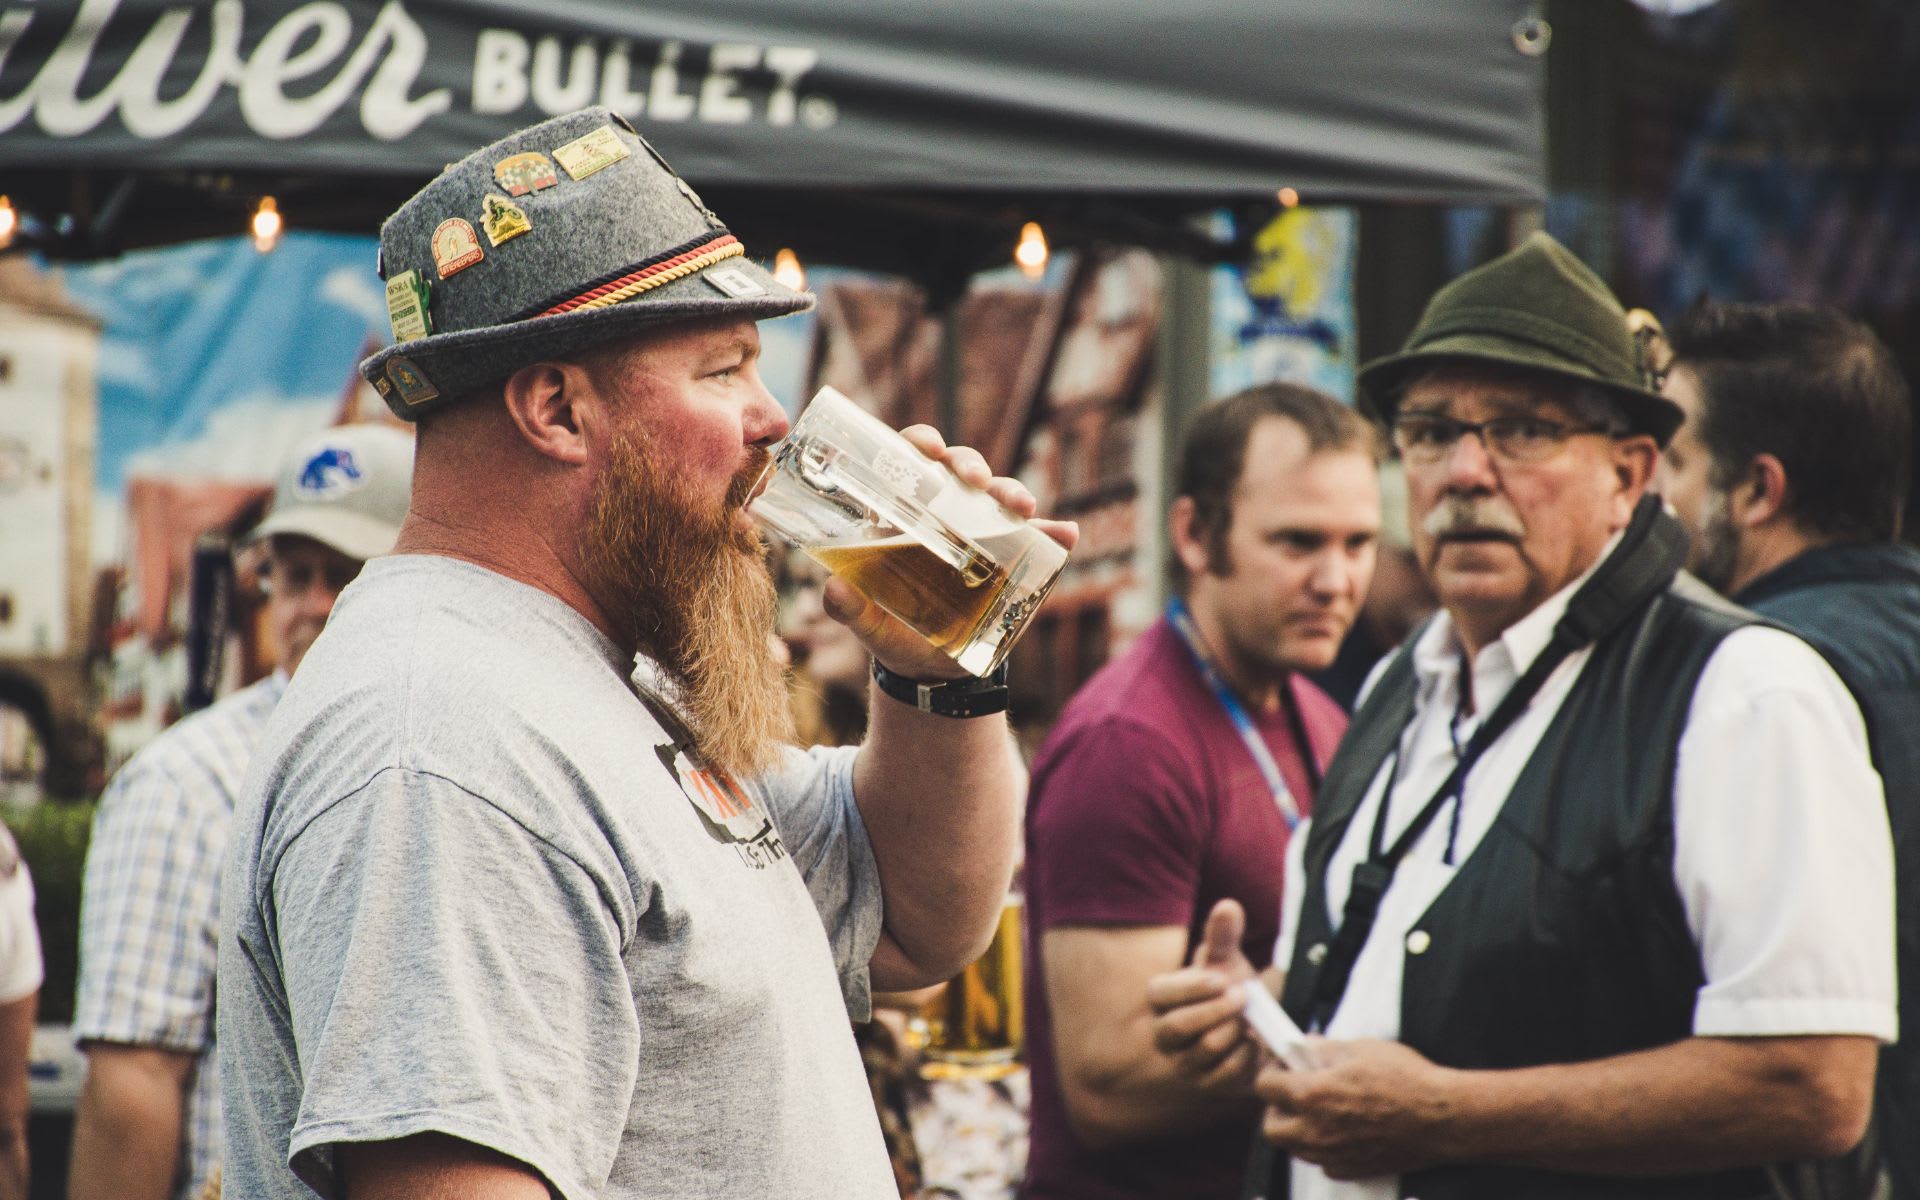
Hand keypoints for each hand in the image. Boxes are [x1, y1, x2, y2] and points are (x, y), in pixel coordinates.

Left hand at [823, 425, 1078, 680]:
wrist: (933, 672)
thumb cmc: (895, 634)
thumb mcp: (870, 626)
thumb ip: (850, 611)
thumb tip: (834, 590)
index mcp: (905, 515)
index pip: (913, 463)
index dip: (921, 444)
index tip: (927, 449)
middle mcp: (947, 515)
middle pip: (961, 472)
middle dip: (970, 465)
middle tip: (974, 481)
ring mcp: (985, 536)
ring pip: (1000, 498)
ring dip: (1013, 494)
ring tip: (1022, 507)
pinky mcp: (1016, 561)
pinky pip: (1040, 540)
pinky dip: (1056, 533)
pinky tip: (1066, 533)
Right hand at [1145, 900, 1260, 1093]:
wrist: (1250, 1025)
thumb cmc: (1228, 987)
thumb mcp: (1226, 959)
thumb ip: (1224, 935)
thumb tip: (1228, 906)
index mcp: (1161, 999)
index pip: (1161, 994)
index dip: (1191, 988)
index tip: (1222, 978)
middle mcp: (1164, 1034)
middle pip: (1178, 1027)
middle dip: (1214, 1010)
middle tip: (1242, 995)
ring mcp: (1184, 1063)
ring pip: (1204, 1050)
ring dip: (1233, 1031)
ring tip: (1249, 1019)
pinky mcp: (1208, 1085)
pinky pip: (1225, 1074)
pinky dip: (1245, 1055)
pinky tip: (1254, 1041)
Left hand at [1257, 1038, 1455, 1179]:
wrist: (1443, 1118)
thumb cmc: (1407, 1079)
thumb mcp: (1361, 1049)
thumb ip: (1324, 1049)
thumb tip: (1304, 1047)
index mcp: (1312, 1094)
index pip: (1264, 1087)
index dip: (1271, 1071)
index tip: (1283, 1066)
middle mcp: (1315, 1130)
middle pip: (1270, 1128)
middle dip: (1275, 1108)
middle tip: (1293, 1093)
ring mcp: (1332, 1155)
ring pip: (1293, 1149)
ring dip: (1297, 1130)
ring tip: (1318, 1111)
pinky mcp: (1351, 1170)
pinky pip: (1321, 1163)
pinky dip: (1322, 1149)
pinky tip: (1340, 1131)